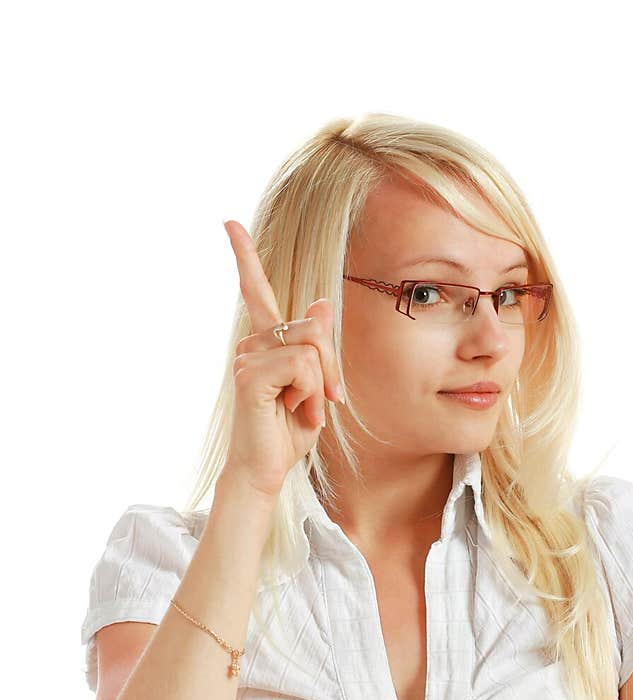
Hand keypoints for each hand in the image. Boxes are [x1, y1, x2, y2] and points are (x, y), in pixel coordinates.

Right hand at [221, 219, 344, 500]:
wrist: (265, 470)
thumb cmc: (286, 432)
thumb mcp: (314, 385)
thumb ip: (318, 347)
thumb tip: (320, 303)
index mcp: (265, 343)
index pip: (256, 292)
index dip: (244, 256)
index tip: (228, 223)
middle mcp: (251, 343)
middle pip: (314, 328)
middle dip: (332, 366)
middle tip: (326, 400)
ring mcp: (247, 358)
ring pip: (312, 348)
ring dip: (321, 385)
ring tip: (304, 410)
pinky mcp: (250, 377)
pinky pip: (302, 367)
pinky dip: (311, 392)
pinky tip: (296, 411)